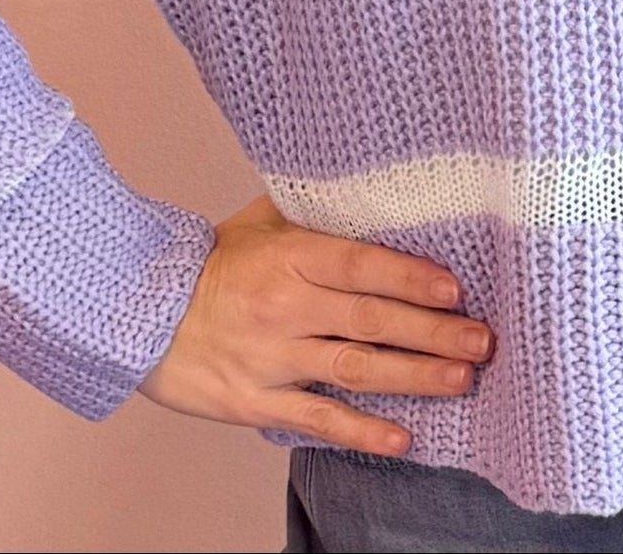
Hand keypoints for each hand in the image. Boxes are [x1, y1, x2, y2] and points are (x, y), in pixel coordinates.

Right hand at [137, 192, 494, 456]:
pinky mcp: (255, 401)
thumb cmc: (210, 264)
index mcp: (289, 256)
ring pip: (354, 369)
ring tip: (461, 379)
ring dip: (413, 376)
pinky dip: (360, 431)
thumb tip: (369, 183)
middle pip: (370, 320)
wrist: (140, 314)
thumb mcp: (258, 222)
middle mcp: (285, 306)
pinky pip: (317, 418)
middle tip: (482, 340)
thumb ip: (312, 207)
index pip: (361, 265)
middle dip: (432, 332)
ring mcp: (271, 357)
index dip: (409, 277)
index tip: (455, 288)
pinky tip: (401, 438)